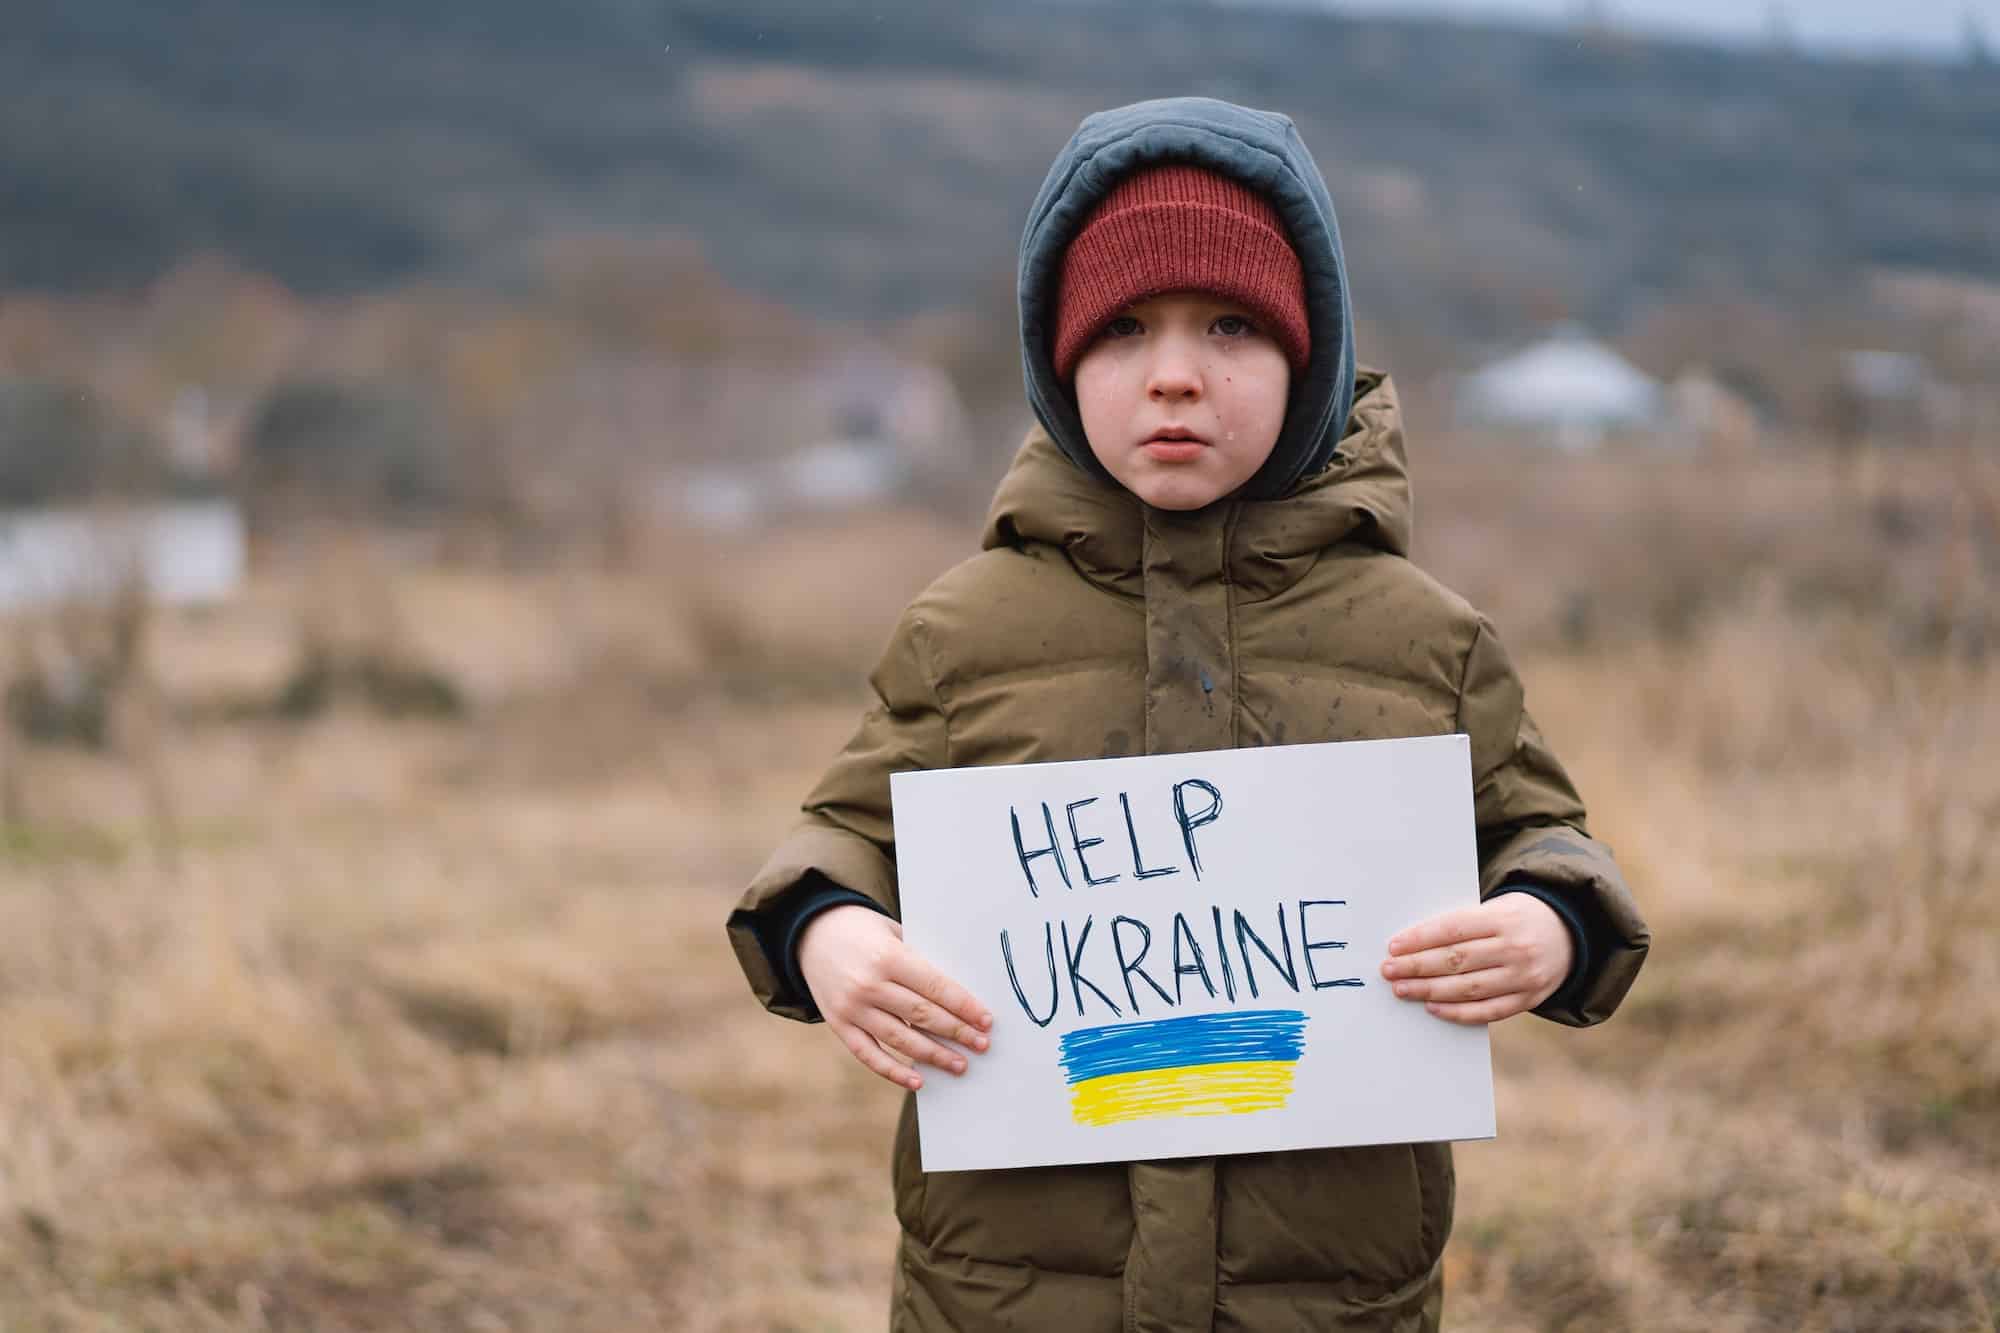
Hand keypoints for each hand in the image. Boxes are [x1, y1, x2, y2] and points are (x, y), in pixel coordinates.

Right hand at [797, 905, 992, 1090]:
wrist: (810, 933)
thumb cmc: (863, 931)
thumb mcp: (892, 934)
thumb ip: (919, 961)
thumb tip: (958, 996)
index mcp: (888, 956)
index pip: (935, 987)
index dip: (964, 1006)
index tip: (986, 1021)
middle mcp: (869, 985)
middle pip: (922, 1015)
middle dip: (957, 1032)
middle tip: (982, 1045)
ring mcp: (852, 1008)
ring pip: (900, 1039)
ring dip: (934, 1055)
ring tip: (959, 1065)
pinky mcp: (838, 1025)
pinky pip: (869, 1055)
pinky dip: (893, 1072)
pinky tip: (917, 1082)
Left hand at [1379, 894, 1572, 1024]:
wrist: (1571, 934)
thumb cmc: (1518, 917)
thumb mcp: (1497, 907)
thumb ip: (1463, 924)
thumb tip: (1413, 942)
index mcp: (1504, 918)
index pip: (1454, 929)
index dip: (1421, 939)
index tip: (1394, 946)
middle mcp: (1516, 948)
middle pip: (1457, 960)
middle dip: (1417, 967)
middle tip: (1388, 970)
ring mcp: (1524, 976)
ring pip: (1469, 988)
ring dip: (1430, 990)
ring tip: (1402, 989)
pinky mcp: (1528, 999)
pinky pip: (1489, 1011)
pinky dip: (1459, 1012)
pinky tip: (1433, 1008)